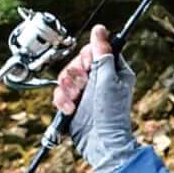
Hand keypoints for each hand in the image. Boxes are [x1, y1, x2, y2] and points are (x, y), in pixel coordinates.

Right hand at [53, 24, 138, 172]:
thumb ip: (102, 54)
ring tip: (74, 102)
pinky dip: (62, 101)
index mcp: (113, 70)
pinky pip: (60, 92)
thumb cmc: (110, 113)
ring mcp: (86, 91)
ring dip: (67, 90)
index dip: (86, 58)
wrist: (100, 143)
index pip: (94, 51)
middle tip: (82, 88)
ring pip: (65, 77)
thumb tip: (100, 29)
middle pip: (76, 62)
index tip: (87, 69)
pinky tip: (70, 110)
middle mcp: (100, 78)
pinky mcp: (74, 102)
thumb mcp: (108, 79)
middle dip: (74, 76)